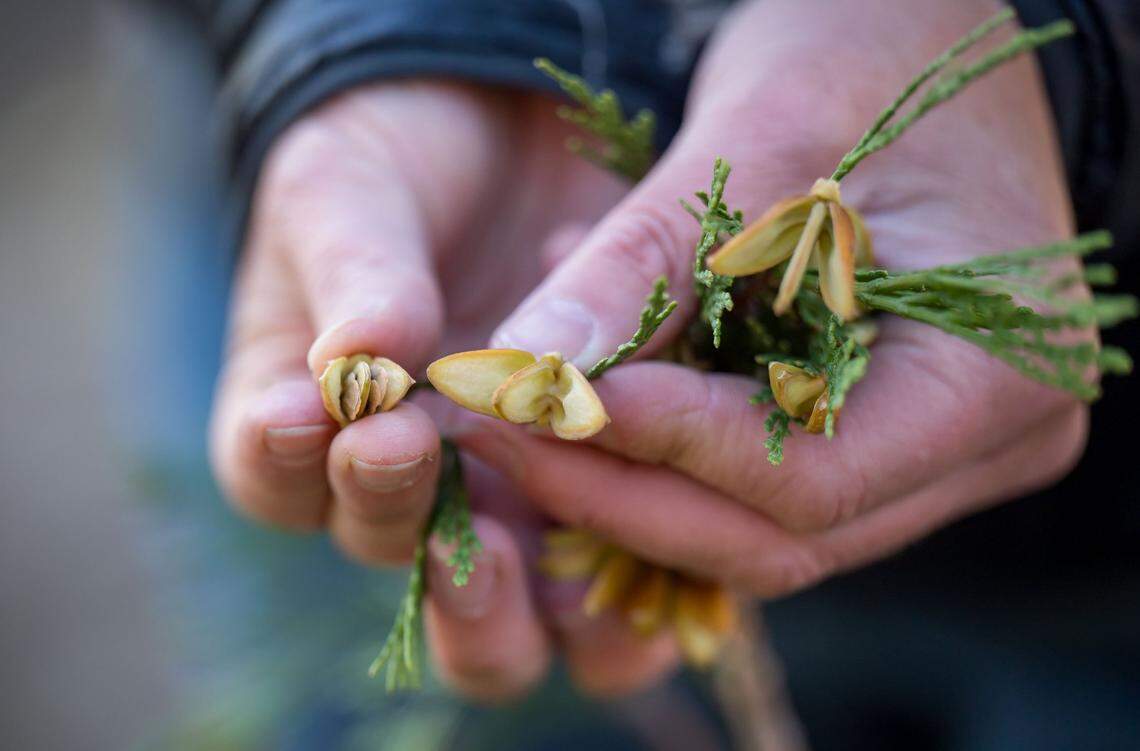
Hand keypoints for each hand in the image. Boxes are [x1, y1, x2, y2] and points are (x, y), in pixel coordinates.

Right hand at [208, 81, 675, 698]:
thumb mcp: (357, 192)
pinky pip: (616, 582)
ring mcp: (511, 500)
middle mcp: (409, 484)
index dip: (284, 457)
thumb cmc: (405, 161)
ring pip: (498, 626)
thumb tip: (363, 355)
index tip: (313, 407)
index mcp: (314, 420)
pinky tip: (650, 532)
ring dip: (503, 607)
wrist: (510, 132)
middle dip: (397, 522)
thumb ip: (357, 274)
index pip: (276, 474)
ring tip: (519, 539)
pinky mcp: (610, 497)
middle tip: (412, 453)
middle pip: (392, 562)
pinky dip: (627, 580)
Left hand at [460, 0, 1086, 609]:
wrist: (917, 44)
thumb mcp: (755, 133)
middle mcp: (986, 444)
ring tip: (525, 400)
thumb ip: (644, 260)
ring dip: (621, 478)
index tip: (546, 398)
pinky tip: (588, 379)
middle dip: (619, 488)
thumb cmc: (869, 51)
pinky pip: (748, 485)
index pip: (814, 476)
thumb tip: (526, 369)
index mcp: (998, 373)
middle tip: (493, 426)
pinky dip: (654, 449)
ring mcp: (933, 458)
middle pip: (778, 533)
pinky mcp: (872, 442)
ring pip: (752, 528)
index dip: (666, 448)